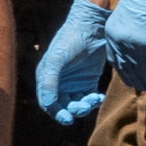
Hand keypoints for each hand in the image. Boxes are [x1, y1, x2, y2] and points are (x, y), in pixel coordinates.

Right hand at [33, 0, 112, 127]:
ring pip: (77, 103)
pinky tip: (99, 96)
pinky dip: (93, 100)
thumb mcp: (57, 59)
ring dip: (84, 106)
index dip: (55, 112)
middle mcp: (58, 82)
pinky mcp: (88, 81)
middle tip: (83, 107)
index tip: (67, 119)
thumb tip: (47, 104)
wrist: (92, 26)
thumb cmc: (71, 39)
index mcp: (46, 77)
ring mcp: (74, 82)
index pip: (47, 102)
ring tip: (93, 98)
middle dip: (73, 110)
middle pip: (63, 106)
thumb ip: (50, 81)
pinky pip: (89, 98)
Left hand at [99, 0, 145, 95]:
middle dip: (137, 80)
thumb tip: (135, 45)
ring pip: (142, 73)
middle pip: (127, 69)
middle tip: (144, 87)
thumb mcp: (129, 14)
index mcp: (111, 32)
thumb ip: (129, 31)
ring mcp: (136, 46)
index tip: (132, 78)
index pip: (115, 60)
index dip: (125, 71)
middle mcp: (120, 41)